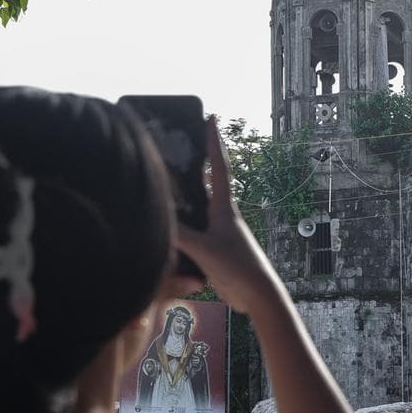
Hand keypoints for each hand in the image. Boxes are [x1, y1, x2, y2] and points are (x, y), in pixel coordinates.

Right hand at [174, 118, 282, 313]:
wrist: (257, 295)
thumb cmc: (237, 268)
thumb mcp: (203, 248)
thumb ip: (178, 233)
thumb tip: (154, 216)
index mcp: (224, 207)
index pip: (217, 166)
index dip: (213, 141)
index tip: (212, 117)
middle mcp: (223, 215)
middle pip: (209, 180)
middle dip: (199, 160)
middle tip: (187, 139)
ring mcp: (219, 231)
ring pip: (199, 204)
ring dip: (187, 190)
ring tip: (170, 175)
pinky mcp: (215, 249)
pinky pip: (194, 227)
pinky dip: (182, 219)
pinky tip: (169, 221)